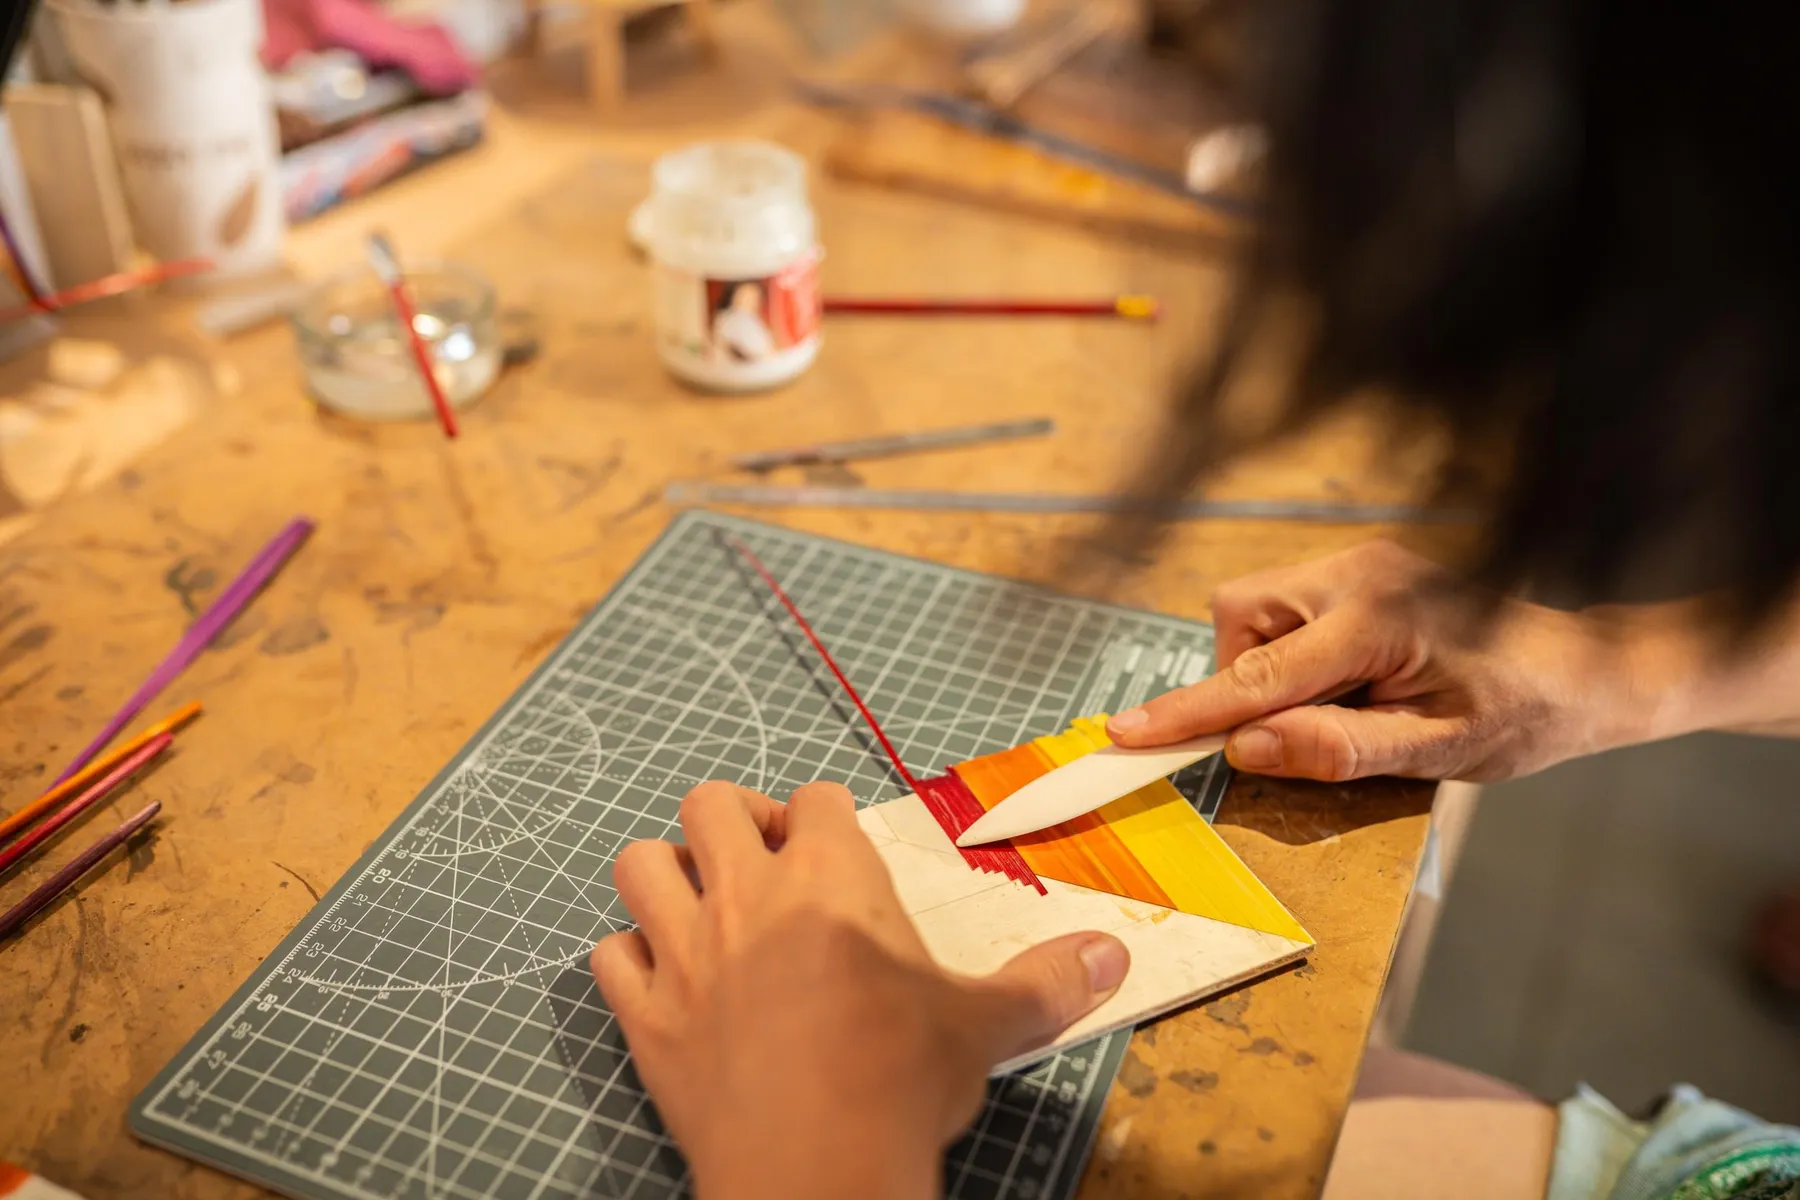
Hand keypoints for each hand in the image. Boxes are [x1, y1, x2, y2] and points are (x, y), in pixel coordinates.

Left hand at [590, 781, 1129, 1199]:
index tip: (837, 847)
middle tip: (766, 861)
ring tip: (701, 902)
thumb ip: (1046, 983)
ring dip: (665, 872)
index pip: (818, 798)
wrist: (815, 1169)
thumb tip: (1113, 957)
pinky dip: (630, 957)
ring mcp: (686, 952)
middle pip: (712, 804)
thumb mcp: (985, 1025)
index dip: (827, 815)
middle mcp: (748, 896)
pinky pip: (609, 956)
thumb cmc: (902, 1081)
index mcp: (832, 877)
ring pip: (639, 864)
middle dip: (736, 819)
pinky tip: (664, 977)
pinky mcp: (646, 1015)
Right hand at [1106, 540, 1654, 781]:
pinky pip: (1283, 609)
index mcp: (1376, 617)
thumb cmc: (1524, 714)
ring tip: (1338, 707)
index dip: (1187, 711)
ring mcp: (1355, 563)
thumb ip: (1337, 749)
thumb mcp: (1437, 752)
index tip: (1124, 734)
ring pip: (1252, 612)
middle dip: (1241, 680)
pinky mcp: (1357, 570)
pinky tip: (1346, 683)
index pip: (1256, 676)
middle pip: (1239, 619)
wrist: (1585, 669)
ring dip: (1267, 670)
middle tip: (1293, 732)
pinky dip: (1290, 655)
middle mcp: (1355, 572)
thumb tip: (1244, 749)